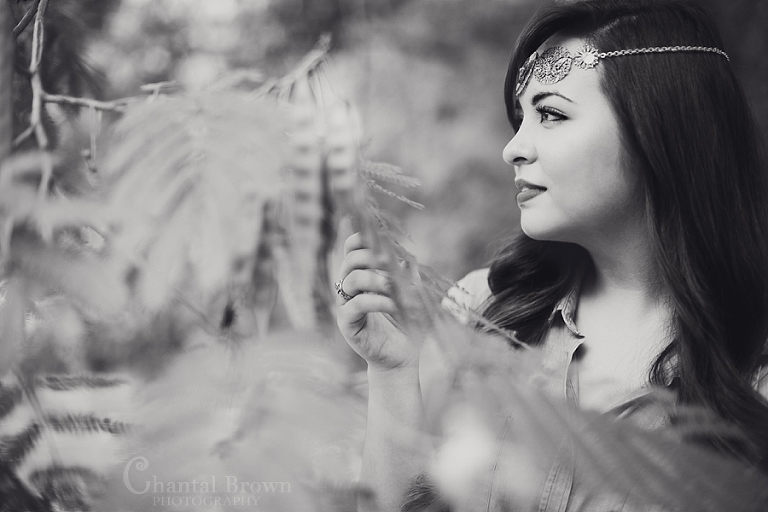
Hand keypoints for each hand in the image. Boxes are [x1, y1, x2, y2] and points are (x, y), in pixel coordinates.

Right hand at [336, 233, 420, 371]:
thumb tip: (408, 258)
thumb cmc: (408, 325)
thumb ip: (410, 276)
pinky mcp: (347, 324)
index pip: (352, 250)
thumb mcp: (414, 295)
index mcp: (364, 276)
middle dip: (370, 256)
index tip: (379, 237)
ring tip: (395, 286)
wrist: (404, 357)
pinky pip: (356, 305)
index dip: (360, 239)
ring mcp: (346, 305)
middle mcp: (351, 288)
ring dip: (376, 279)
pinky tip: (393, 304)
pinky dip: (376, 301)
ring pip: (351, 280)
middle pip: (350, 260)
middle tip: (389, 262)